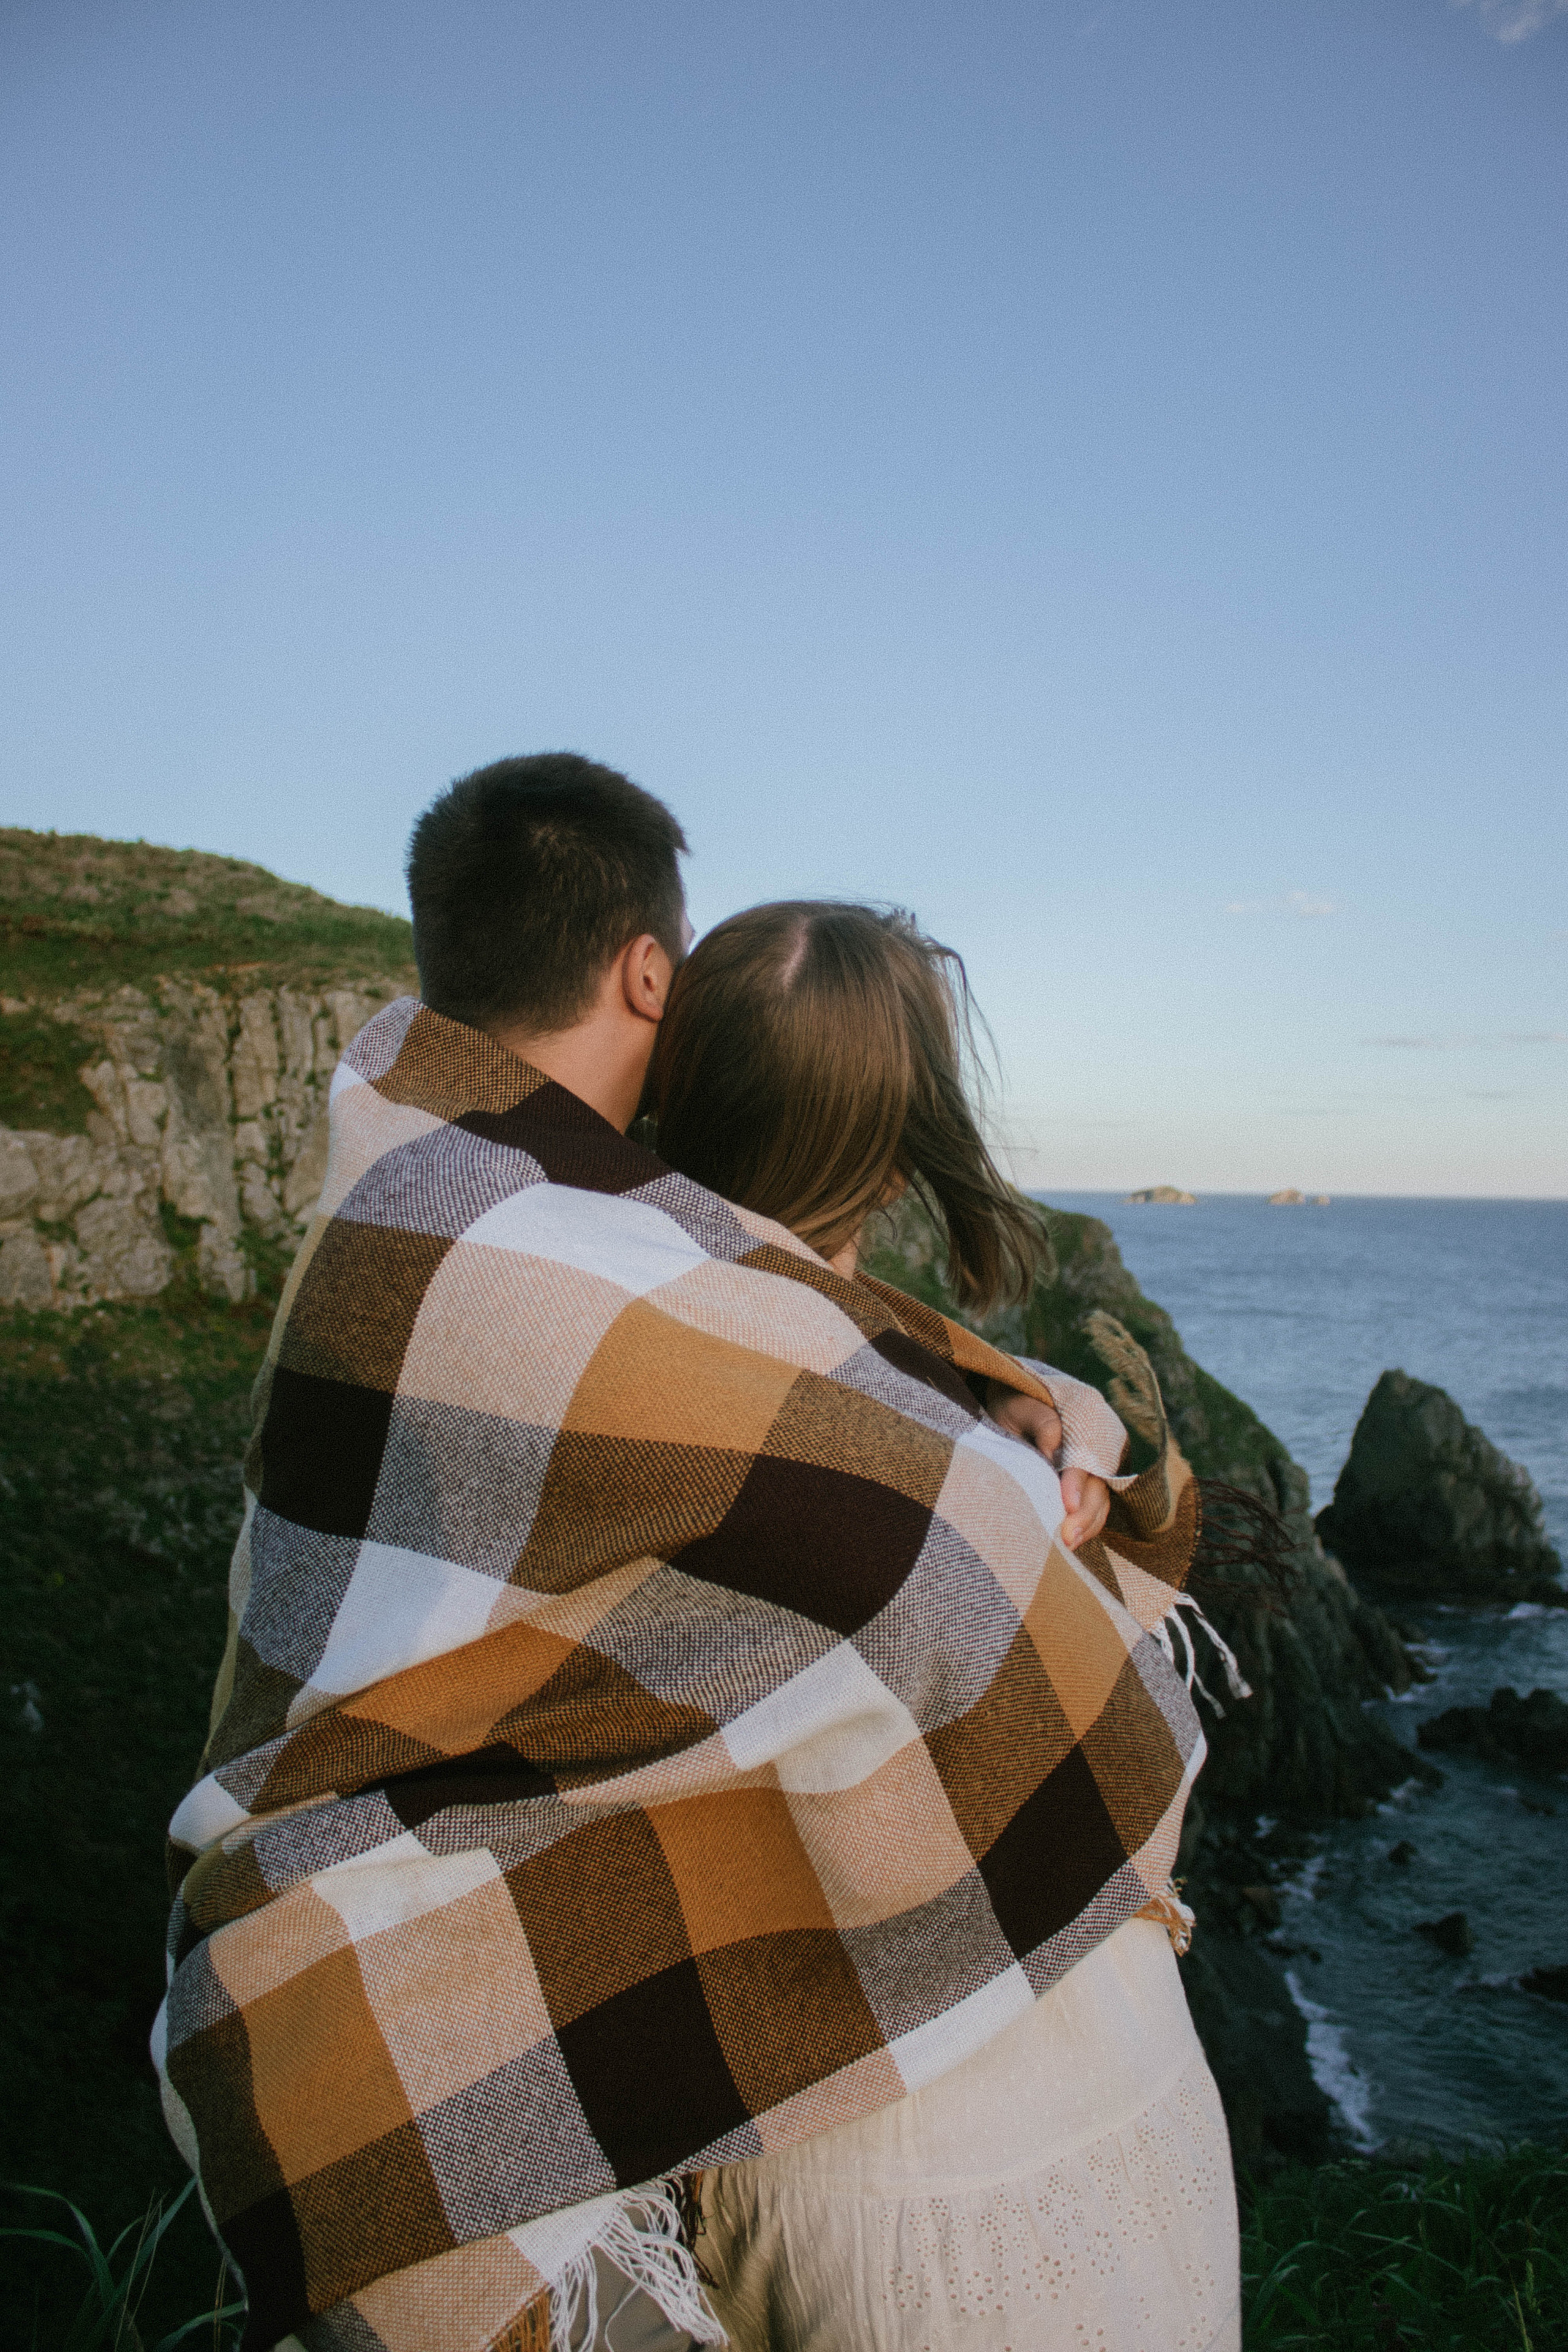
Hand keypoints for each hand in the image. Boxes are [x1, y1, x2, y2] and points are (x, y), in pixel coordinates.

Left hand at [986, 1386, 1109, 1549]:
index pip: (1083, 1460)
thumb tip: (1053, 1456)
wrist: (1011, 1404)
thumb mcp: (1021, 1407)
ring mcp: (1088, 1474)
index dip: (1077, 1483)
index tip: (1068, 1505)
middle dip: (1084, 1515)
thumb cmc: (1014, 1405)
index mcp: (1083, 1428)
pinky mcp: (1078, 1491)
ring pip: (1098, 1505)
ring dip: (1086, 1527)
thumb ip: (1042, 1426)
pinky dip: (1082, 1529)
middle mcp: (1093, 1453)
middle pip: (1096, 1489)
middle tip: (1068, 1538)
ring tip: (1067, 1548)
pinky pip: (1089, 1512)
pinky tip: (1065, 1545)